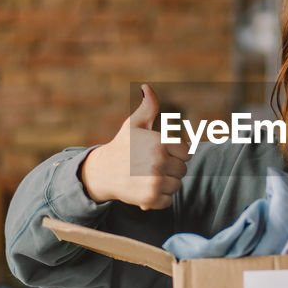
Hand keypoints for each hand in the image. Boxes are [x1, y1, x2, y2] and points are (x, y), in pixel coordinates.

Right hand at [81, 84, 190, 208]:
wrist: (101, 172)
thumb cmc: (122, 146)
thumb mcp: (134, 124)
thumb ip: (148, 107)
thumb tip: (147, 87)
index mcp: (159, 142)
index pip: (187, 153)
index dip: (175, 154)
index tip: (160, 154)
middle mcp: (158, 161)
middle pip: (182, 170)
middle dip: (170, 169)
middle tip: (151, 167)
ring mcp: (154, 180)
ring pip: (177, 185)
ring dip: (166, 184)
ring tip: (147, 177)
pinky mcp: (150, 198)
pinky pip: (168, 200)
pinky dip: (159, 198)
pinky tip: (145, 189)